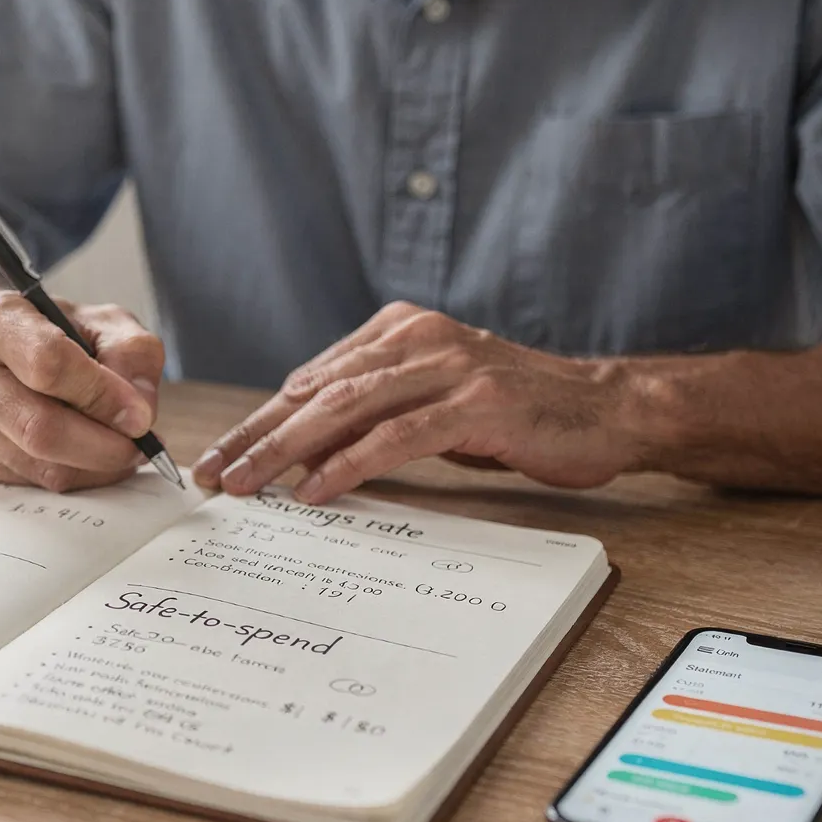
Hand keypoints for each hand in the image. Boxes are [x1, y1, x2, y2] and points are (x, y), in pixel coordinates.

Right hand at [0, 292, 164, 491]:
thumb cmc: (54, 330)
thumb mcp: (102, 320)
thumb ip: (130, 353)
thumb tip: (139, 411)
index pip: (47, 364)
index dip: (100, 395)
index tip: (140, 416)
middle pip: (40, 427)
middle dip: (103, 445)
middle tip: (140, 445)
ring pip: (40, 463)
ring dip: (95, 466)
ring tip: (123, 448)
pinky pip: (36, 481)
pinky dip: (78, 476)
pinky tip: (93, 455)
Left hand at [193, 302, 645, 502]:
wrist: (608, 409)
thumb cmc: (519, 413)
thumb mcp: (435, 402)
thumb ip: (376, 409)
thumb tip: (302, 441)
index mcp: (400, 330)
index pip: (312, 380)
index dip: (260, 420)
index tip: (219, 456)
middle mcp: (418, 339)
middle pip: (315, 392)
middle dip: (256, 436)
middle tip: (213, 474)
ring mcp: (448, 367)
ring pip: (344, 409)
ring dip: (286, 451)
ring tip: (246, 485)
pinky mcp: (476, 404)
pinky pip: (396, 436)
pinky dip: (348, 464)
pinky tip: (314, 490)